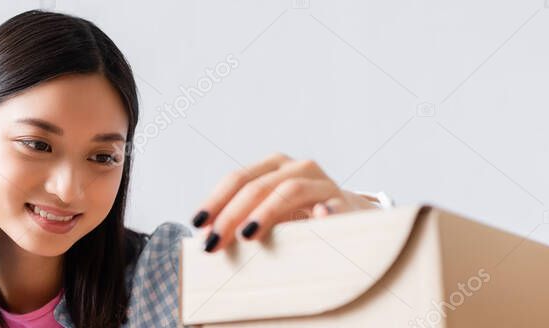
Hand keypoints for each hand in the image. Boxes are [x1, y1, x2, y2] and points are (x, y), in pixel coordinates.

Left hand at [191, 153, 377, 252]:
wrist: (351, 217)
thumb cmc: (300, 218)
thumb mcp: (269, 215)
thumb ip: (239, 220)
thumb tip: (204, 238)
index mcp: (274, 167)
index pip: (237, 179)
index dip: (215, 200)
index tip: (197, 224)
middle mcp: (298, 169)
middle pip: (257, 186)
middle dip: (231, 214)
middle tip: (214, 242)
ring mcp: (323, 184)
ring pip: (290, 190)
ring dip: (266, 212)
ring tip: (246, 234)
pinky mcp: (345, 204)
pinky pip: (333, 207)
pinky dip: (323, 213)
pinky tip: (316, 221)